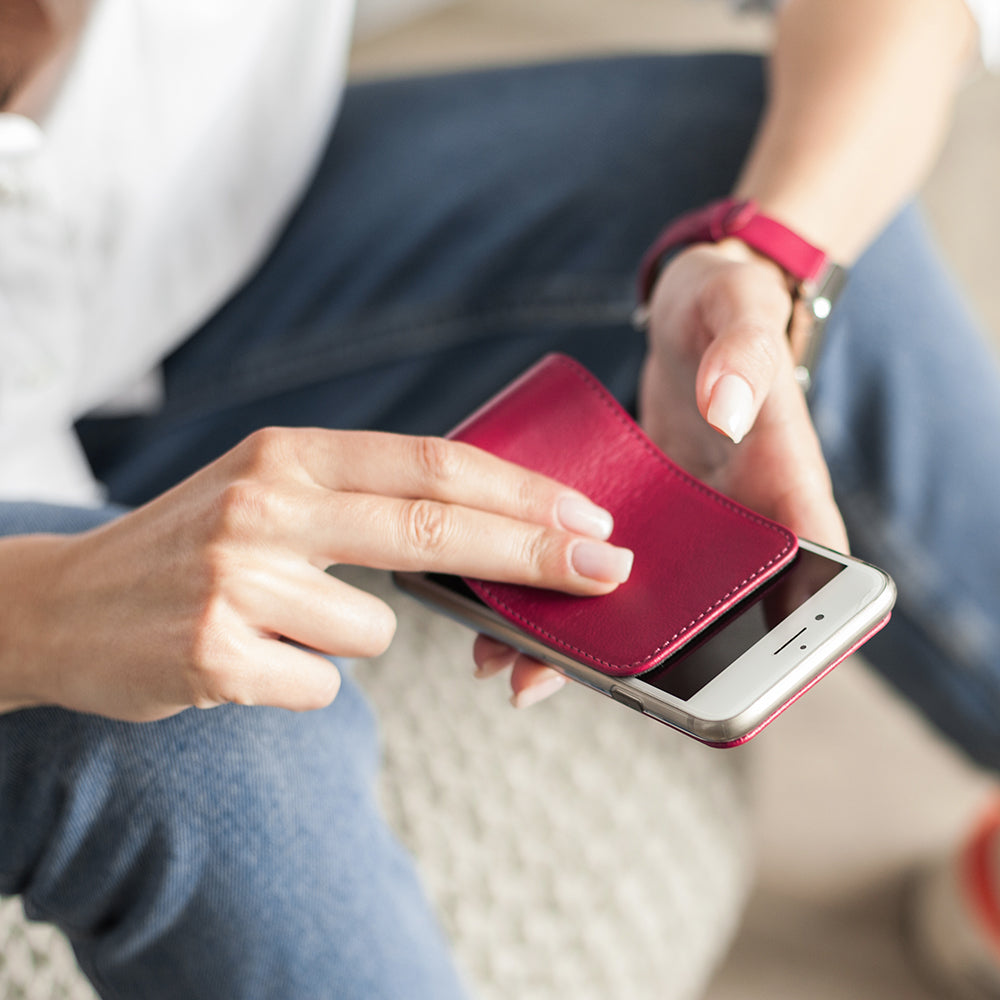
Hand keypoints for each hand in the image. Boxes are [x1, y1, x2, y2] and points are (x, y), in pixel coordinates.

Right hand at [0, 428, 631, 720]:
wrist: (62, 602)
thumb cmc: (192, 543)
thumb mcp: (270, 491)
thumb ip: (363, 501)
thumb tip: (485, 533)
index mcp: (289, 453)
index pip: (430, 464)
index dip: (519, 492)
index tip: (587, 517)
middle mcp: (265, 502)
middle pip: (435, 530)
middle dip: (533, 553)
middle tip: (606, 570)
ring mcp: (239, 578)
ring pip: (374, 631)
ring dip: (348, 638)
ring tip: (278, 620)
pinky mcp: (216, 655)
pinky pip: (323, 685)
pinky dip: (303, 680)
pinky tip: (248, 658)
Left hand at [476, 240, 847, 709]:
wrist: (690, 309)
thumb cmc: (728, 305)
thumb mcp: (741, 310)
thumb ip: (743, 354)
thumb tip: (727, 410)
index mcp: (786, 485)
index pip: (806, 572)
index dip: (776, 638)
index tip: (717, 682)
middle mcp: (735, 524)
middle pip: (702, 614)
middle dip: (632, 662)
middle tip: (553, 680)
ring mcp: (681, 529)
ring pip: (637, 602)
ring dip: (576, 640)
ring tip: (507, 664)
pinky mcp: (636, 519)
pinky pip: (595, 565)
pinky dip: (553, 593)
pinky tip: (499, 614)